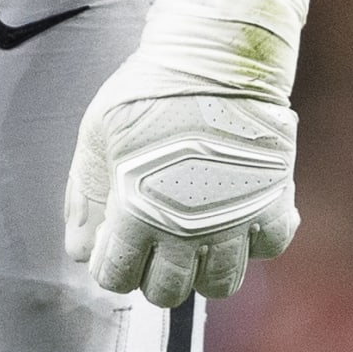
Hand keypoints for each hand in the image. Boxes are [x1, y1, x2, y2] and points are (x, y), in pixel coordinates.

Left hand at [64, 79, 298, 307]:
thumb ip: (87, 196)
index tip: (117, 246)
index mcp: (139, 214)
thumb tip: (81, 249)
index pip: (118, 277)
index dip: (113, 265)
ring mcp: (233, 221)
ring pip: (219, 284)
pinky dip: (255, 240)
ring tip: (196, 239)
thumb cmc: (150, 91)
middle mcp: (187, 230)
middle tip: (156, 244)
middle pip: (167, 292)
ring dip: (204, 268)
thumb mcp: (98, 135)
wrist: (213, 59)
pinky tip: (240, 215)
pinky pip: (267, 248)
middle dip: (155, 274)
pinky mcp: (271, 203)